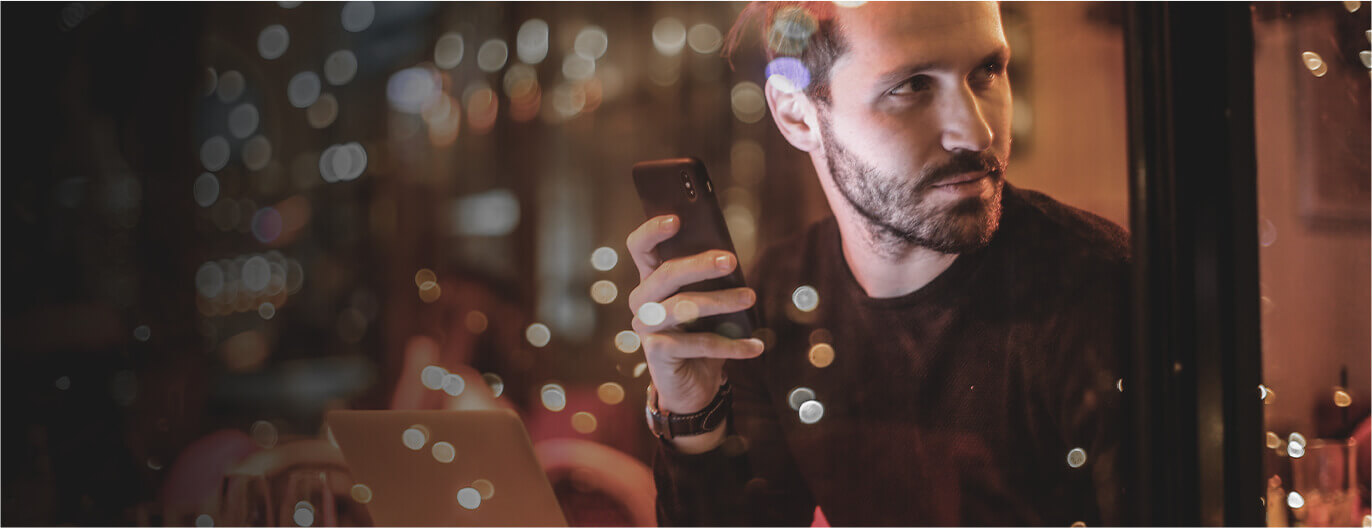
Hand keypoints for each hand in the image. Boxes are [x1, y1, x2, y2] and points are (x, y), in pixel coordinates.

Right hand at [626, 215, 763, 445]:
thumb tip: (730, 258)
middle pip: (666, 274)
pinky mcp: (657, 353)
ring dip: (721, 301)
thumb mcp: (707, 305)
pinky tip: (756, 346)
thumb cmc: (701, 335)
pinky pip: (699, 343)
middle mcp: (642, 301)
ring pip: (683, 306)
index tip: (677, 219)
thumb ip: (711, 282)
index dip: (652, 231)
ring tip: (750, 298)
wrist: (693, 386)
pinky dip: (732, 345)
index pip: (639, 247)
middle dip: (700, 264)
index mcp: (651, 280)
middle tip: (732, 260)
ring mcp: (646, 327)